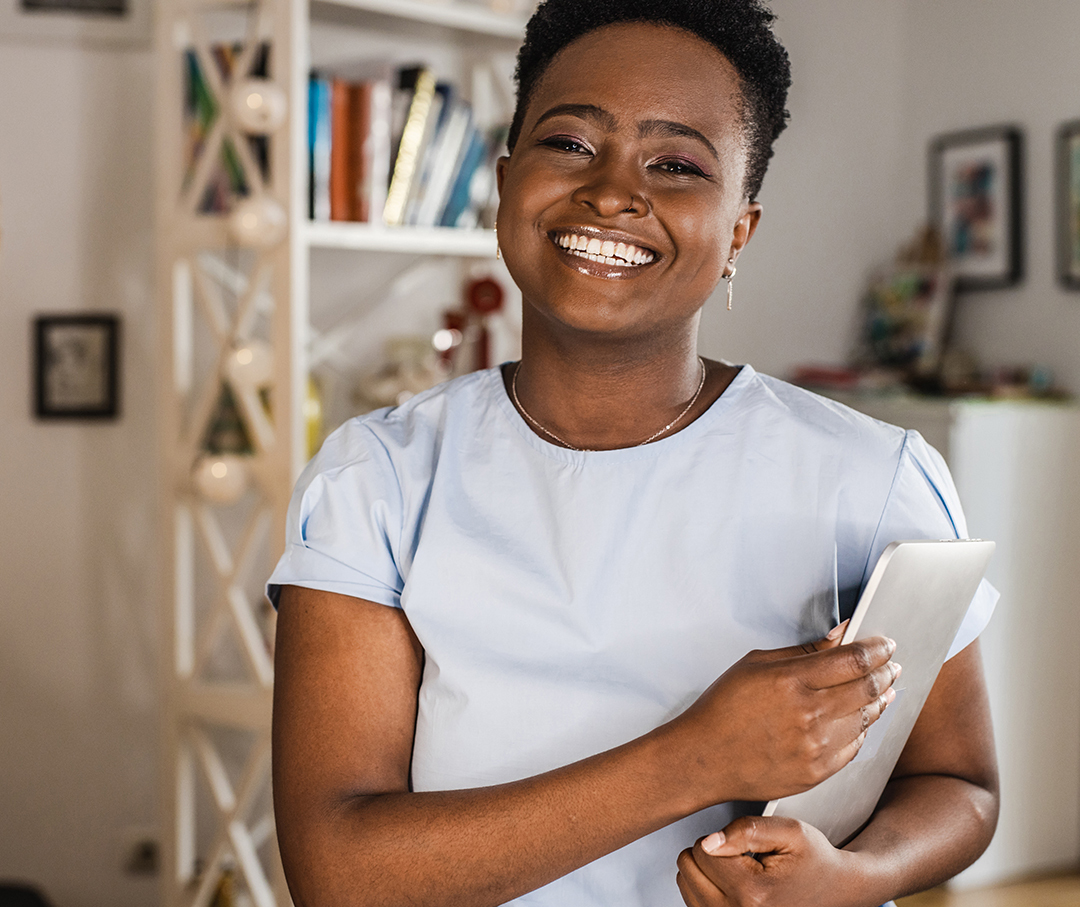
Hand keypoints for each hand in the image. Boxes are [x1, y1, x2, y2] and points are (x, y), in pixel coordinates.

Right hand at [667, 627, 899, 804]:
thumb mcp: (756, 664)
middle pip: (869, 687)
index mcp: (791, 680)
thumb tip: (841, 635)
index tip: (884, 644)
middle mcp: (808, 714)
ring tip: (882, 688)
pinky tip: (859, 717)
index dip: (877, 648)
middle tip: (890, 664)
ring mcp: (815, 747)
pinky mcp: (817, 772)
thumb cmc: (724, 707)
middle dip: (886, 671)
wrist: (704, 758)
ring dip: (880, 699)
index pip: (853, 659)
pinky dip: (862, 727)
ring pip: (867, 717)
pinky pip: (854, 746)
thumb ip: (804, 651)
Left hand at [676, 816, 862, 906]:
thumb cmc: (813, 860)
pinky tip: (729, 883)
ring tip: (737, 869)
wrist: (832, 890)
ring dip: (705, 869)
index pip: (702, 850)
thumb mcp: (789, 832)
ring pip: (685, 881)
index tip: (746, 845)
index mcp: (753, 892)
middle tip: (741, 857)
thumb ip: (747, 829)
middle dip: (710, 852)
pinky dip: (704, 885)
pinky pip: (690, 898)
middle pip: (688, 866)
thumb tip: (709, 841)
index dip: (722, 837)